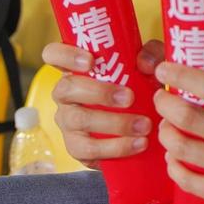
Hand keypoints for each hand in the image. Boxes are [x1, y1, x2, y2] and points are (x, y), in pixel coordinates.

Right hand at [42, 39, 163, 167]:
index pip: (53, 54)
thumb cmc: (139, 87)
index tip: (90, 61)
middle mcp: (66, 93)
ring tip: (143, 125)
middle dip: (99, 92)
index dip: (65, 55)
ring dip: (113, 122)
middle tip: (129, 97)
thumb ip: (151, 55)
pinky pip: (88, 149)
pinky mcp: (76, 147)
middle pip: (65, 88)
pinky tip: (138, 143)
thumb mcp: (149, 66)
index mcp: (76, 68)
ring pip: (78, 120)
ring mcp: (67, 121)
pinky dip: (116, 147)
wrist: (143, 127)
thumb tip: (143, 62)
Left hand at [153, 62, 203, 203]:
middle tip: (160, 99)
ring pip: (182, 149)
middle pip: (189, 118)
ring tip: (166, 128)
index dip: (182, 75)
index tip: (164, 69)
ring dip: (166, 134)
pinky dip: (173, 165)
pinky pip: (187, 180)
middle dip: (164, 105)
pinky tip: (174, 157)